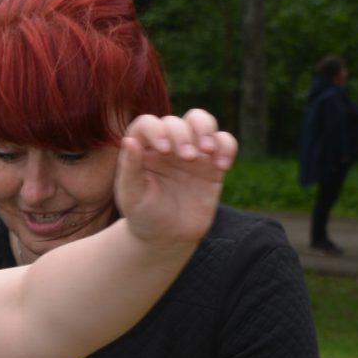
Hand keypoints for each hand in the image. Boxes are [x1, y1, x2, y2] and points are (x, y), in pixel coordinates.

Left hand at [113, 109, 236, 248]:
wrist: (168, 237)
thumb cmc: (144, 216)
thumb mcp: (131, 196)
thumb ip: (130, 168)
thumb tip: (130, 140)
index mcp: (143, 149)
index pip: (148, 124)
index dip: (157, 130)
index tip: (164, 150)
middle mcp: (167, 145)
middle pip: (177, 121)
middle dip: (183, 134)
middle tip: (188, 158)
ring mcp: (191, 152)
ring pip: (202, 121)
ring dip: (206, 130)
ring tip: (207, 151)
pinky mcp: (212, 164)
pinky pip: (225, 142)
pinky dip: (227, 147)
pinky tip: (222, 166)